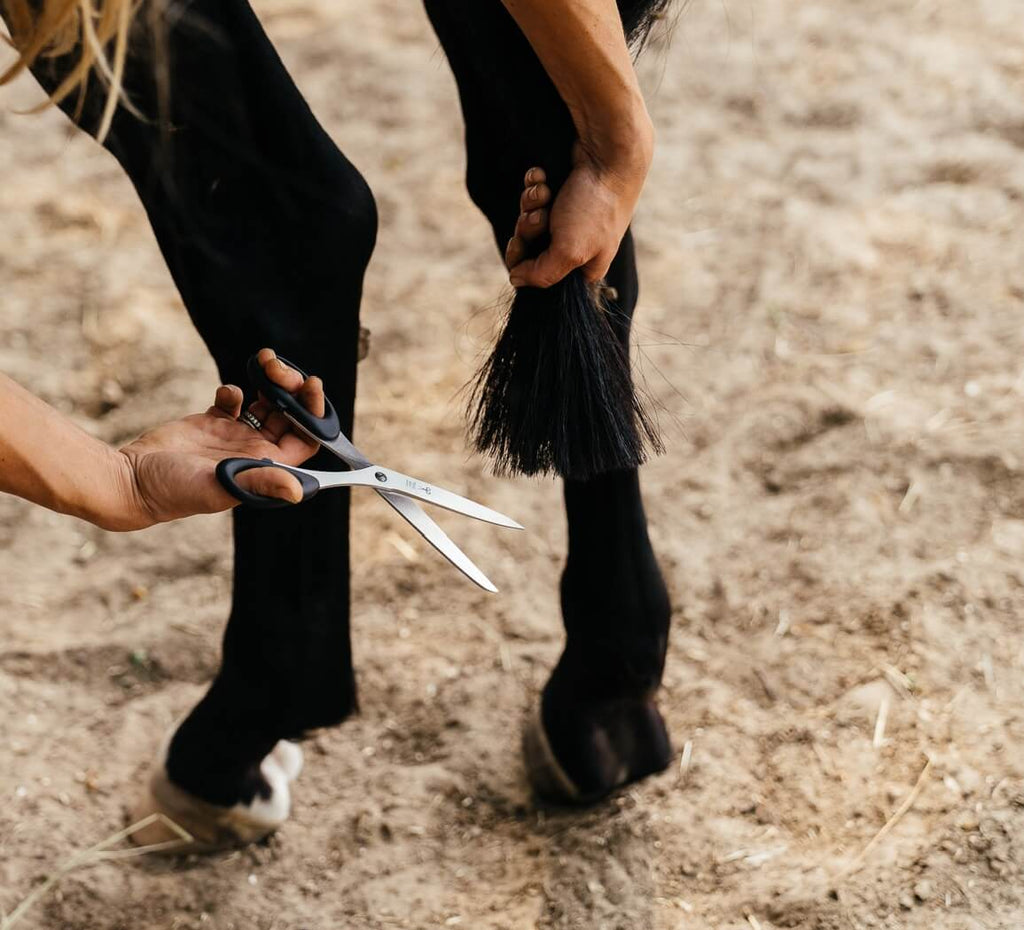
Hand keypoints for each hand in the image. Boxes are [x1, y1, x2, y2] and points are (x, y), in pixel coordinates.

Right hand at [109, 350, 325, 529]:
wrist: (131, 481)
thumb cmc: (174, 491)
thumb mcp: (219, 484)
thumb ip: (260, 482)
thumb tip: (298, 492)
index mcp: (265, 466)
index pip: (307, 438)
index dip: (314, 413)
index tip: (310, 385)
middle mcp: (255, 451)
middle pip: (290, 416)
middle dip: (292, 389)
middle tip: (278, 368)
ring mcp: (234, 436)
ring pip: (266, 405)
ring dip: (270, 383)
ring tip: (264, 362)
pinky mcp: (211, 423)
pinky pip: (235, 401)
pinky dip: (235, 390)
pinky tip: (226, 393)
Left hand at [506, 118, 653, 288]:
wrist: (607, 154)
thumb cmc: (594, 207)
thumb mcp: (569, 252)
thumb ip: (540, 275)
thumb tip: (516, 279)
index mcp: (582, 268)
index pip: (540, 279)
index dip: (524, 263)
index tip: (520, 246)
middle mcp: (575, 245)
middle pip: (530, 248)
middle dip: (527, 228)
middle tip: (540, 217)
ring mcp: (567, 217)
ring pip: (529, 218)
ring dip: (532, 203)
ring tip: (546, 193)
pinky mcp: (560, 191)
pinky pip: (533, 194)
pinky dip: (534, 184)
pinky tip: (543, 176)